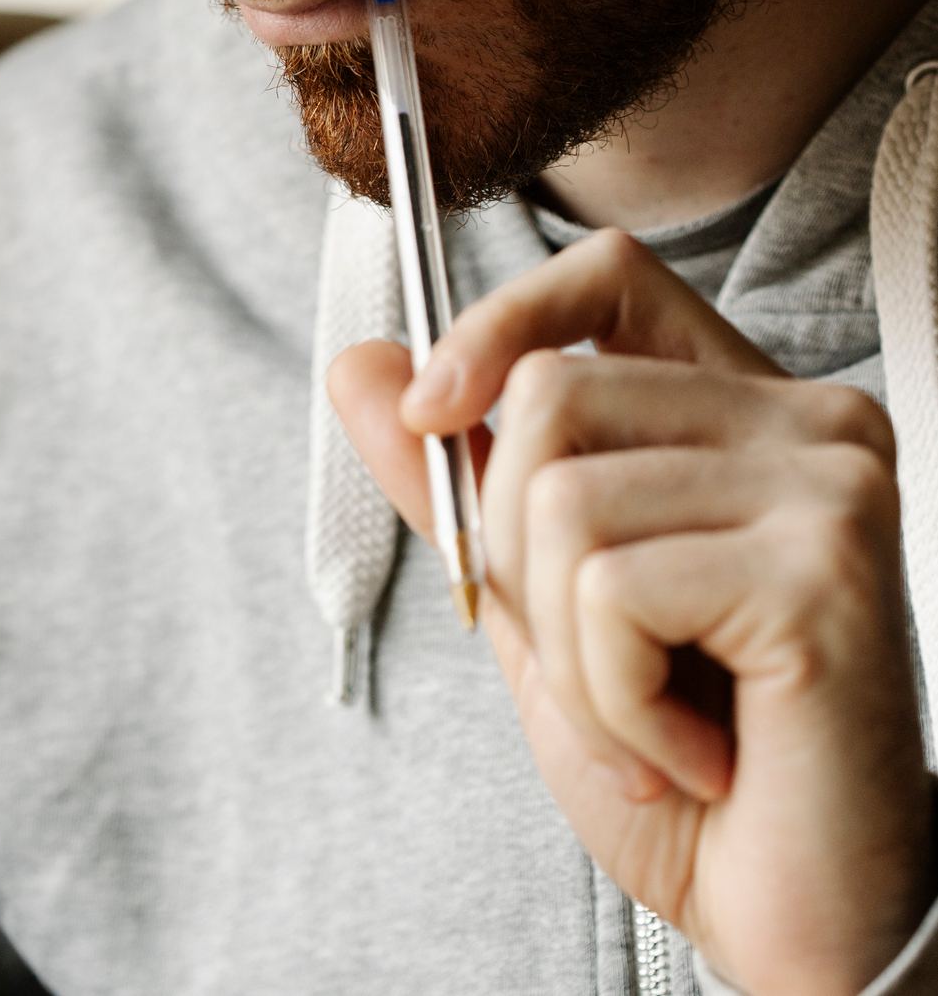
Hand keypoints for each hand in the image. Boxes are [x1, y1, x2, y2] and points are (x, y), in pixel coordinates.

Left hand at [329, 228, 934, 994]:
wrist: (797, 911)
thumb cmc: (682, 764)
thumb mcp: (540, 607)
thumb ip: (456, 485)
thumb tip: (359, 363)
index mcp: (744, 416)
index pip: (611, 277)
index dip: (499, 317)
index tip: (427, 409)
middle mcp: (809, 425)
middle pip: (546, 395)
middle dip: (514, 556)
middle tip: (602, 666)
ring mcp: (829, 484)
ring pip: (560, 498)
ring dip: (567, 652)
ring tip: (653, 724)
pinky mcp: (823, 566)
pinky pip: (610, 589)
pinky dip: (612, 701)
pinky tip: (692, 752)